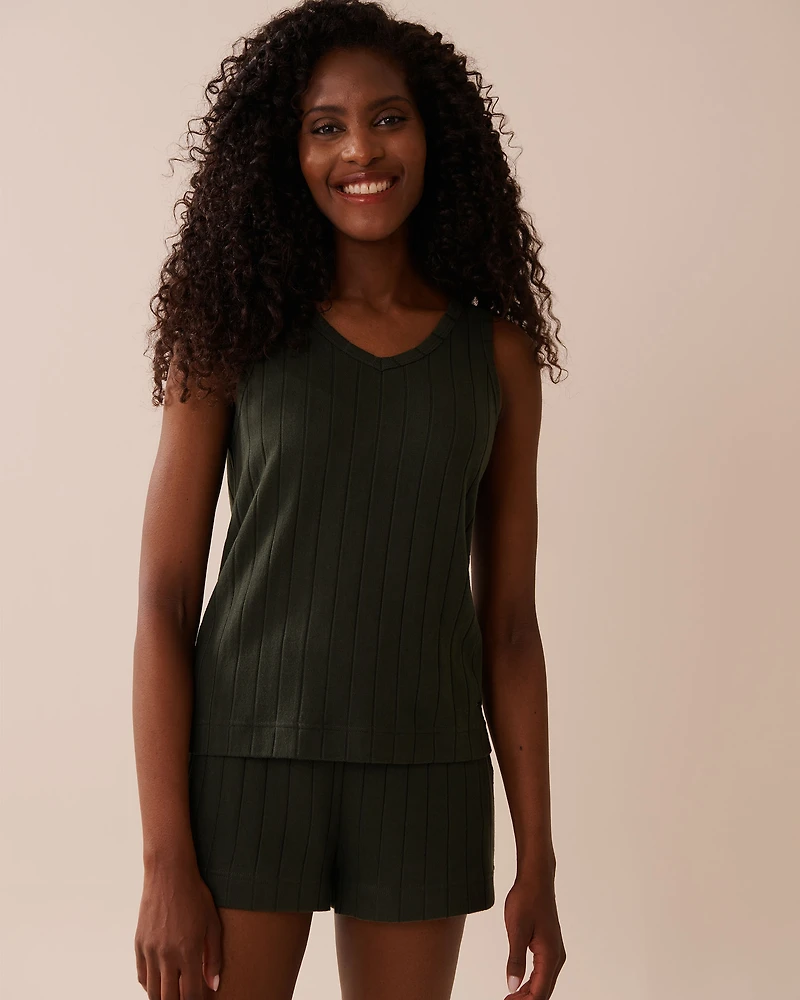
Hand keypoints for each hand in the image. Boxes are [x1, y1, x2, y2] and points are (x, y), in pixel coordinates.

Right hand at [134, 859, 222, 998]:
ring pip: (153, 992)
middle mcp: (166, 955)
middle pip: (169, 999)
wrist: (169, 874)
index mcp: (188, 951)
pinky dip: (150, 985)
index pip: (192, 994)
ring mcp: (150, 951)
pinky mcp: (139, 944)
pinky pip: (142, 976)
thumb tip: (213, 984)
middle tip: (187, 997)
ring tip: (174, 994)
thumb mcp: (213, 924)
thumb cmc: (194, 895)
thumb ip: (214, 957)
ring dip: (164, 998)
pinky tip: (161, 983)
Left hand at [503, 866, 565, 997]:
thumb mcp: (516, 931)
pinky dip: (532, 981)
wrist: (536, 880)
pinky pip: (543, 971)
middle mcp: (556, 956)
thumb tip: (512, 986)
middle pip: (544, 990)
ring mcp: (555, 951)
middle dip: (527, 999)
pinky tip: (520, 983)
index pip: (539, 992)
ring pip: (544, 982)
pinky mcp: (549, 945)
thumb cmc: (527, 900)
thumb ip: (515, 961)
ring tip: (511, 997)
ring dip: (529, 992)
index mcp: (550, 955)